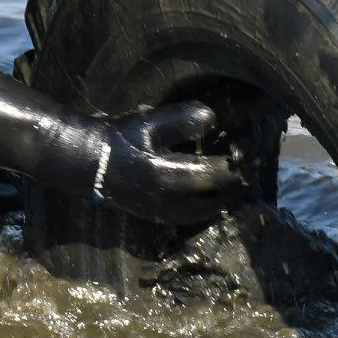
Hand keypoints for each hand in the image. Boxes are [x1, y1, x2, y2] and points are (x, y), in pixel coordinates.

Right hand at [93, 100, 245, 223]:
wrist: (88, 163)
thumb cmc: (119, 140)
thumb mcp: (150, 122)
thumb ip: (183, 120)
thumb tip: (214, 120)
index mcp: (170, 175)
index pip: (215, 173)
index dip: (235, 165)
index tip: (248, 156)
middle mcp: (171, 200)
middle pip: (214, 198)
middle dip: (233, 186)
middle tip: (247, 173)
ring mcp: (164, 212)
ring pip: (204, 212)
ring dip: (221, 201)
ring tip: (234, 189)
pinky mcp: (157, 216)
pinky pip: (189, 217)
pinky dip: (204, 209)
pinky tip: (210, 199)